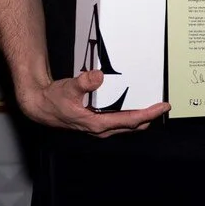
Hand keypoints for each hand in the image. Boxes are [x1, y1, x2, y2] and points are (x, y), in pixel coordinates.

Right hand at [17, 69, 169, 137]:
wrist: (41, 107)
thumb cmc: (54, 99)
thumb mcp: (68, 88)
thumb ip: (83, 82)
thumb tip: (98, 76)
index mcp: (97, 124)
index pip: (130, 121)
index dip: (149, 114)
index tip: (162, 107)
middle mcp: (101, 129)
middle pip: (133, 125)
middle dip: (150, 116)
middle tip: (164, 105)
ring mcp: (100, 128)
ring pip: (127, 125)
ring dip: (141, 117)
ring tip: (154, 106)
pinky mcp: (98, 124)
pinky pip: (120, 121)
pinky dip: (131, 115)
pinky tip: (135, 106)